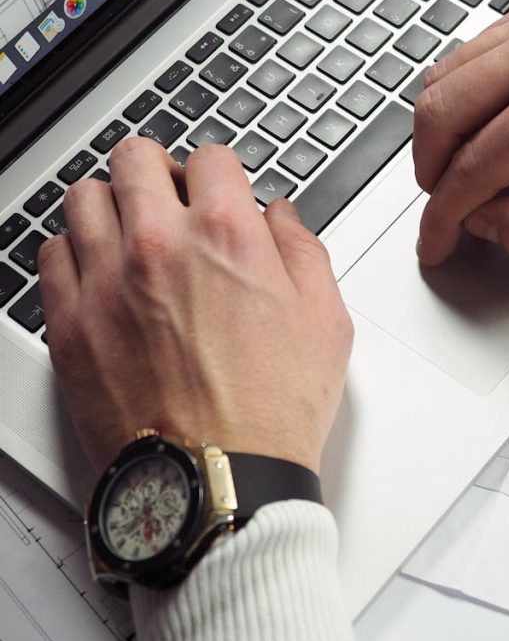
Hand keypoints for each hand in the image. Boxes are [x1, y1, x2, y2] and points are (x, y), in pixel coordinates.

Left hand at [38, 139, 352, 472]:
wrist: (218, 484)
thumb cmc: (272, 412)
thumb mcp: (326, 320)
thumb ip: (303, 250)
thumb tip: (281, 219)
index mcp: (226, 235)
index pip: (210, 157)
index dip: (219, 172)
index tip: (216, 190)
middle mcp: (158, 246)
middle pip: (135, 157)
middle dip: (157, 169)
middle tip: (168, 195)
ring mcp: (106, 283)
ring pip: (84, 198)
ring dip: (110, 203)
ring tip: (127, 229)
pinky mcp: (71, 326)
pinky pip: (51, 256)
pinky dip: (73, 251)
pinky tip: (97, 270)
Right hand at [413, 0, 508, 267]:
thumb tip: (485, 222)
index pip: (473, 166)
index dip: (443, 216)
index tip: (435, 240)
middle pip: (438, 112)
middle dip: (429, 172)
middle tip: (444, 207)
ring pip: (441, 78)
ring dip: (439, 133)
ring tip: (463, 170)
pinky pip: (466, 54)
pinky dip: (459, 96)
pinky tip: (483, 127)